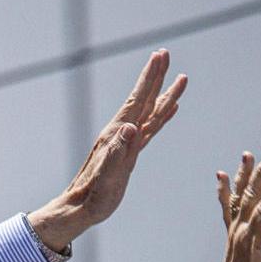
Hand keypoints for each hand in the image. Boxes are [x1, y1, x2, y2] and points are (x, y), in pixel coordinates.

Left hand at [29, 49, 185, 251]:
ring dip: (164, 94)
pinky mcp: (130, 153)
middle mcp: (121, 133)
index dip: (149, 78)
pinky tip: (171, 109)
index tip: (159, 56)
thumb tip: (131, 127)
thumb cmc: (93, 196)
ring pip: (150, 112)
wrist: (80, 208)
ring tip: (180, 77)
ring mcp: (126, 142)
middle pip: (144, 99)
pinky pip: (150, 128)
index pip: (137, 100)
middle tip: (165, 53)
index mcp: (117, 134)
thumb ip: (119, 151)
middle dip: (155, 76)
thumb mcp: (108, 175)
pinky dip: (162, 116)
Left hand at [192, 152, 260, 261]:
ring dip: (244, 176)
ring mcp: (234, 230)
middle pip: (251, 198)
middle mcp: (240, 232)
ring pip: (239, 198)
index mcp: (251, 242)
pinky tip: (222, 175)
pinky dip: (224, 191)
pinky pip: (227, 208)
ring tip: (247, 155)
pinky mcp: (232, 232)